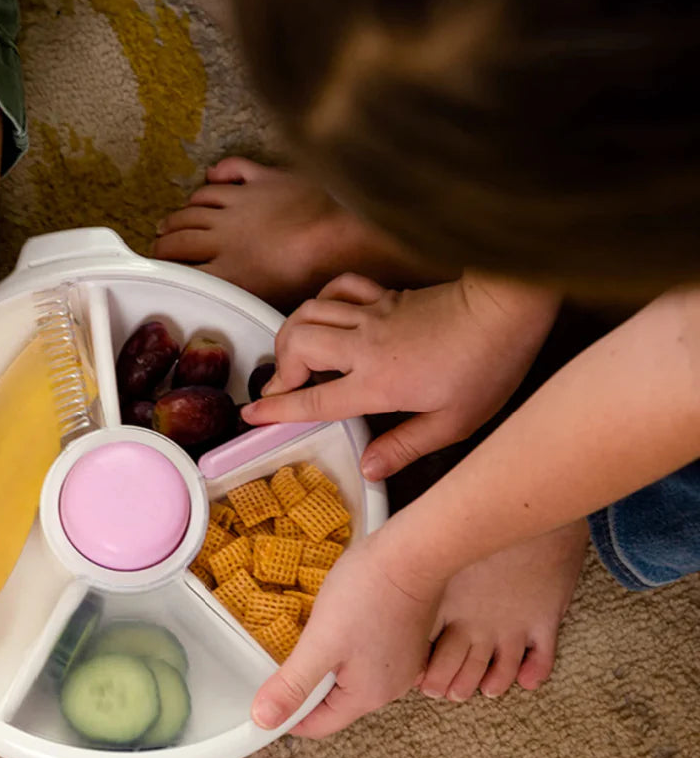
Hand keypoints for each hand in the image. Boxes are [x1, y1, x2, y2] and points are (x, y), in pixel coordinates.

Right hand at [241, 272, 558, 479]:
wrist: (507, 309)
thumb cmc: (487, 366)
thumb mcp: (453, 424)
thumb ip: (405, 447)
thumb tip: (368, 468)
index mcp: (377, 383)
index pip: (312, 398)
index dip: (276, 409)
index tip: (251, 416)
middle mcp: (363, 345)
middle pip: (296, 343)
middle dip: (279, 366)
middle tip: (284, 388)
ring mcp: (371, 315)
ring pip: (308, 312)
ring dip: (293, 332)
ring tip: (296, 356)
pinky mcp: (384, 296)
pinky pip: (338, 289)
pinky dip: (322, 301)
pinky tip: (327, 316)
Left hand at [250, 537, 438, 736]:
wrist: (412, 553)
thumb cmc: (368, 593)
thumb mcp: (320, 641)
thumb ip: (293, 684)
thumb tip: (265, 720)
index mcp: (368, 696)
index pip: (319, 725)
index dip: (289, 713)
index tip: (267, 692)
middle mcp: (390, 687)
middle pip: (336, 700)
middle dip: (308, 682)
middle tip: (286, 651)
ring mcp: (403, 662)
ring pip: (351, 675)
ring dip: (328, 660)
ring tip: (312, 632)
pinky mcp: (404, 638)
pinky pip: (367, 654)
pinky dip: (347, 644)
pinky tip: (338, 619)